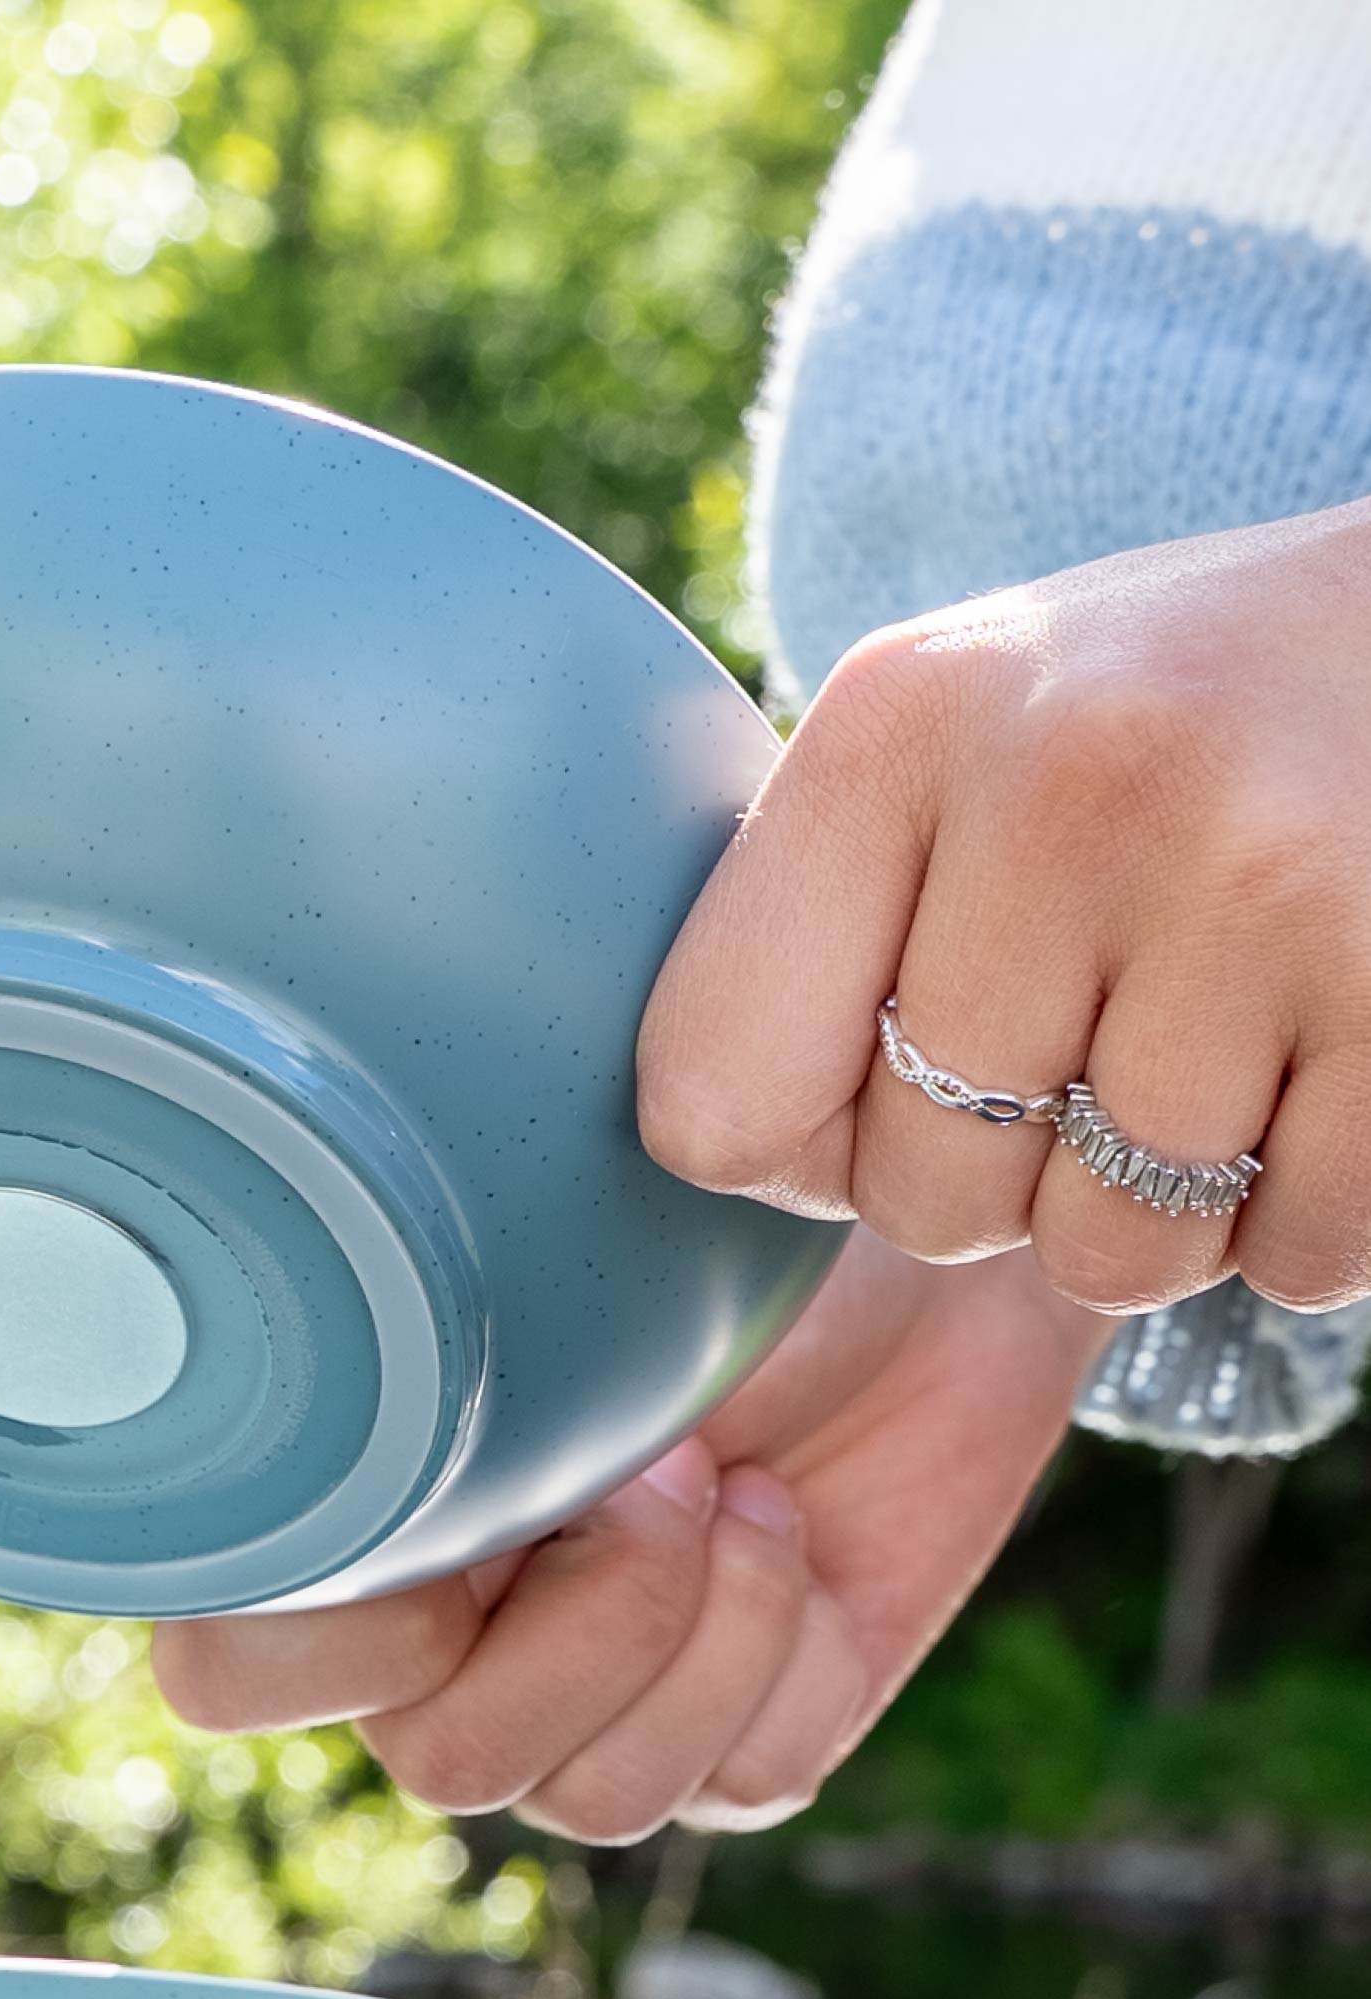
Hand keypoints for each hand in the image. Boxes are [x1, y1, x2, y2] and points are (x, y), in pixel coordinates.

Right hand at [151, 1234, 1098, 1840]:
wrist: (907, 1250)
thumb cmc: (692, 1224)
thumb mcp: (538, 1255)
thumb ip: (410, 1344)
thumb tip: (360, 1356)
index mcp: (344, 1545)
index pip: (235, 1675)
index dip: (332, 1622)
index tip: (455, 1468)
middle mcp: (442, 1660)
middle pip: (441, 1760)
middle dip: (578, 1618)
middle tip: (651, 1466)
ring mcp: (589, 1717)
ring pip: (587, 1794)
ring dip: (683, 1622)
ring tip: (731, 1483)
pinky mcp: (739, 1752)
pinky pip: (731, 1780)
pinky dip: (779, 1640)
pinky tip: (788, 1524)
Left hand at [639, 496, 1370, 1317]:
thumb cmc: (1179, 723)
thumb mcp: (960, 741)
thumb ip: (820, 923)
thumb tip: (713, 1150)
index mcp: (896, 723)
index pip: (710, 1104)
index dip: (801, 1146)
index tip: (890, 1071)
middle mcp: (1063, 781)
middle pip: (920, 1200)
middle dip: (1003, 1184)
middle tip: (1101, 1044)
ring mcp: (1253, 875)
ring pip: (1108, 1252)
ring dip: (1165, 1212)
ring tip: (1224, 1050)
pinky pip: (1297, 1255)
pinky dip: (1309, 1220)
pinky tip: (1333, 1067)